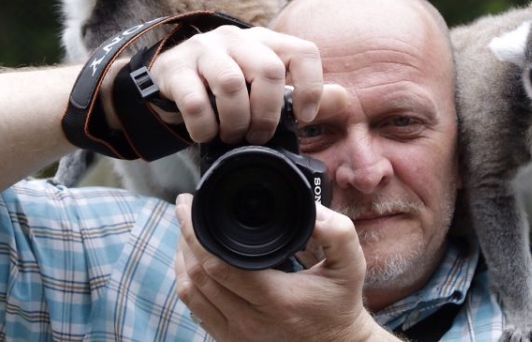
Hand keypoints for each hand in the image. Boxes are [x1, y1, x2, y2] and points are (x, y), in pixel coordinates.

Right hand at [103, 25, 343, 144]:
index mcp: (267, 40)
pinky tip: (206, 135)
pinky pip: (194, 100)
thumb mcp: (265, 86)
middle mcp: (237, 38)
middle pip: (267, 70)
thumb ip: (301, 93)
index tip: (304, 117)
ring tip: (233, 137)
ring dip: (236, 121)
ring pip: (230, 83)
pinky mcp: (175, 68)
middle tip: (260, 136)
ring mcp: (204, 50)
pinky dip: (204, 127)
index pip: (303, 51)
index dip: (311, 86)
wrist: (170, 79)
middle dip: (268, 113)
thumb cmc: (228, 87)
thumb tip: (344, 99)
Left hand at [174, 194, 395, 341]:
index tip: (190, 202)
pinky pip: (195, 310)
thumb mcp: (350, 265)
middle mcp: (249, 321)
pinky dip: (186, 281)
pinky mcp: (231, 341)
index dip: (196, 231)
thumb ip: (338, 233)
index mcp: (275, 298)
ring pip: (190, 293)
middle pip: (197, 275)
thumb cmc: (340, 303)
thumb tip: (313, 210)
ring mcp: (237, 335)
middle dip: (185, 236)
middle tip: (183, 207)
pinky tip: (190, 261)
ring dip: (181, 258)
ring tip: (184, 229)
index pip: (218, 264)